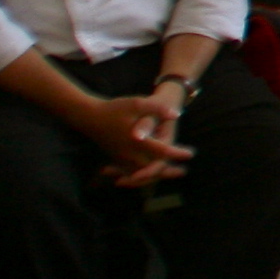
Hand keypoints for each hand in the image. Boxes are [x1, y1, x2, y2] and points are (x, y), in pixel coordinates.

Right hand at [74, 94, 194, 185]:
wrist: (89, 117)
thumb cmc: (114, 109)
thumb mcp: (136, 103)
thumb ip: (157, 108)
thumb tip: (176, 114)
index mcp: (136, 140)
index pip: (161, 150)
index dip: (176, 153)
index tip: (190, 154)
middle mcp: (129, 153)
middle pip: (152, 167)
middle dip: (167, 170)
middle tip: (183, 171)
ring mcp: (122, 158)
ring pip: (142, 172)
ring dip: (157, 174)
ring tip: (173, 173)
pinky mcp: (117, 159)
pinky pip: (132, 171)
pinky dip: (144, 175)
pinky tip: (154, 173)